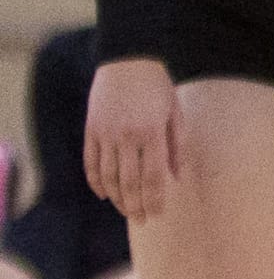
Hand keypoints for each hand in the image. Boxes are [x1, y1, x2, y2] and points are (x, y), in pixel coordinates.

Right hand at [84, 58, 181, 222]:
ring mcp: (105, 133)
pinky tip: (104, 194)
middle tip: (141, 220)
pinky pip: (91, 162)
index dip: (154, 199)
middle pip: (129, 181)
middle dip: (135, 205)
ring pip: (108, 176)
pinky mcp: (91, 129)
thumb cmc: (157, 86)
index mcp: (151, 132)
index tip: (156, 214)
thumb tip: (175, 178)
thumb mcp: (175, 113)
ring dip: (117, 197)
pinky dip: (96, 181)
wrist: (127, 58)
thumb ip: (177, 147)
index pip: (152, 176)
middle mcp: (126, 135)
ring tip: (126, 210)